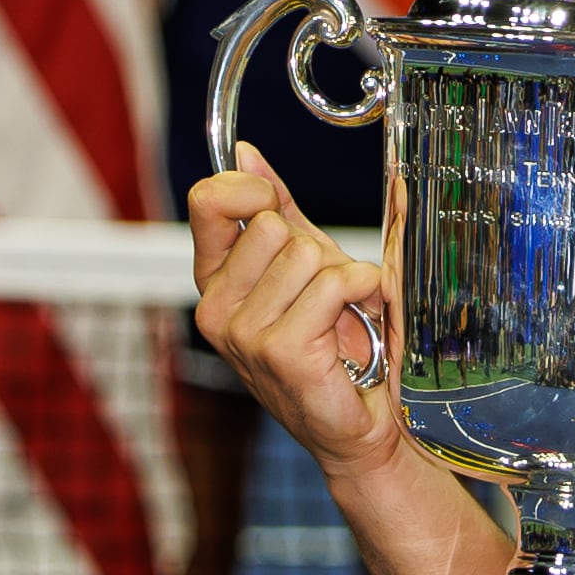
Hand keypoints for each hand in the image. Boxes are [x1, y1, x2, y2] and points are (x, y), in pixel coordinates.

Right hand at [189, 143, 401, 480]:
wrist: (366, 421)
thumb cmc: (341, 344)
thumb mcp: (308, 263)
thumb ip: (280, 209)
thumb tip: (248, 154)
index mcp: (215, 281)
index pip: (208, 201)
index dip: (251, 189)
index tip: (277, 205)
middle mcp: (217, 308)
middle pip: (275, 226)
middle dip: (320, 250)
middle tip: (331, 295)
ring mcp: (243, 334)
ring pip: (308, 253)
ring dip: (348, 278)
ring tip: (347, 317)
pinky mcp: (280, 351)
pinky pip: (335, 283)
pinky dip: (365, 293)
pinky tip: (359, 328)